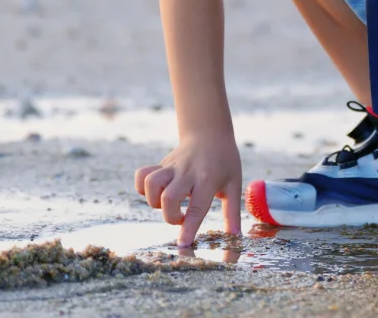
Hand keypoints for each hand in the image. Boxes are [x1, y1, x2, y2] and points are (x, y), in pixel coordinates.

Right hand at [134, 130, 242, 246]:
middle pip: (168, 198)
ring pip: (150, 184)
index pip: (197, 207)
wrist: (210, 132)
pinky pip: (141, 175)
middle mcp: (187, 173)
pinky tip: (156, 192)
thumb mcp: (234, 184)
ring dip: (154, 202)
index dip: (188, 228)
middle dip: (170, 217)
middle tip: (181, 217)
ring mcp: (171, 167)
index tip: (182, 245)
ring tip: (169, 204)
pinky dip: (142, 187)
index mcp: (207, 179)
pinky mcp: (161, 165)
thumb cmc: (225, 161)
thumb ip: (233, 212)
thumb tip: (236, 237)